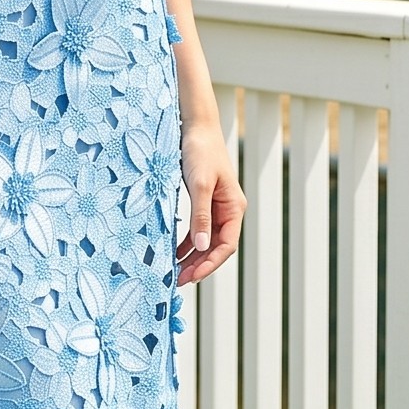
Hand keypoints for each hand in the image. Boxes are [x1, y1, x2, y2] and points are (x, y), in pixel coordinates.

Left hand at [177, 117, 243, 285]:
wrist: (197, 127)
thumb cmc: (200, 151)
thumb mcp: (199, 185)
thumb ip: (200, 216)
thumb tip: (200, 246)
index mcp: (234, 208)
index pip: (226, 245)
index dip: (210, 263)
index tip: (192, 276)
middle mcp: (228, 210)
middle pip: (216, 247)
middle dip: (199, 265)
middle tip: (178, 281)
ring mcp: (217, 207)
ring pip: (206, 240)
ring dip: (193, 257)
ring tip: (175, 272)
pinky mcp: (204, 202)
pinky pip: (198, 229)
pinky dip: (187, 242)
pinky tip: (174, 253)